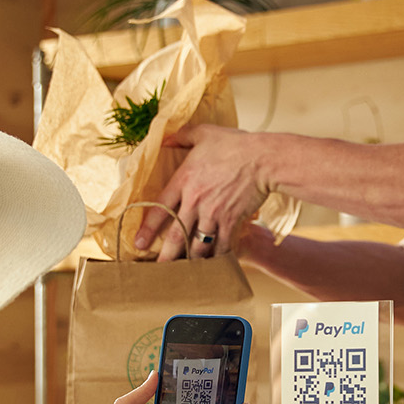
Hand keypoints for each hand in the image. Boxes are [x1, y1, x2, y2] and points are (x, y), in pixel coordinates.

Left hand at [136, 125, 273, 261]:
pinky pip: (221, 244)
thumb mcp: (204, 133)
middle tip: (159, 268)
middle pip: (176, 234)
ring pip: (197, 244)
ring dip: (190, 259)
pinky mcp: (231, 221)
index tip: (139, 243)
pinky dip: (217, 256)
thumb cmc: (235, 145)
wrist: (263, 159)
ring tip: (185, 270)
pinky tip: (212, 263)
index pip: (159, 208)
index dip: (148, 228)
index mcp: (184, 180)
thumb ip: (182, 136)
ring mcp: (214, 213)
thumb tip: (166, 137)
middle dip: (166, 255)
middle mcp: (195, 201)